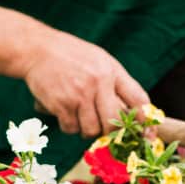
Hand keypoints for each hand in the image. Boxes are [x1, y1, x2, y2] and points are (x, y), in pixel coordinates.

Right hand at [22, 29, 149, 137]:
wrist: (36, 49)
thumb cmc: (71, 56)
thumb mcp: (100, 60)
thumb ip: (115, 83)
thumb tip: (132, 114)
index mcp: (112, 71)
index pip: (138, 99)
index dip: (146, 121)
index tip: (148, 135)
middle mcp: (98, 82)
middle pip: (114, 123)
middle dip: (111, 132)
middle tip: (104, 129)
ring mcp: (79, 94)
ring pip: (92, 130)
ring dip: (86, 129)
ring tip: (79, 114)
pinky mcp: (61, 104)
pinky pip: (71, 129)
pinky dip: (69, 126)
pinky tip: (64, 111)